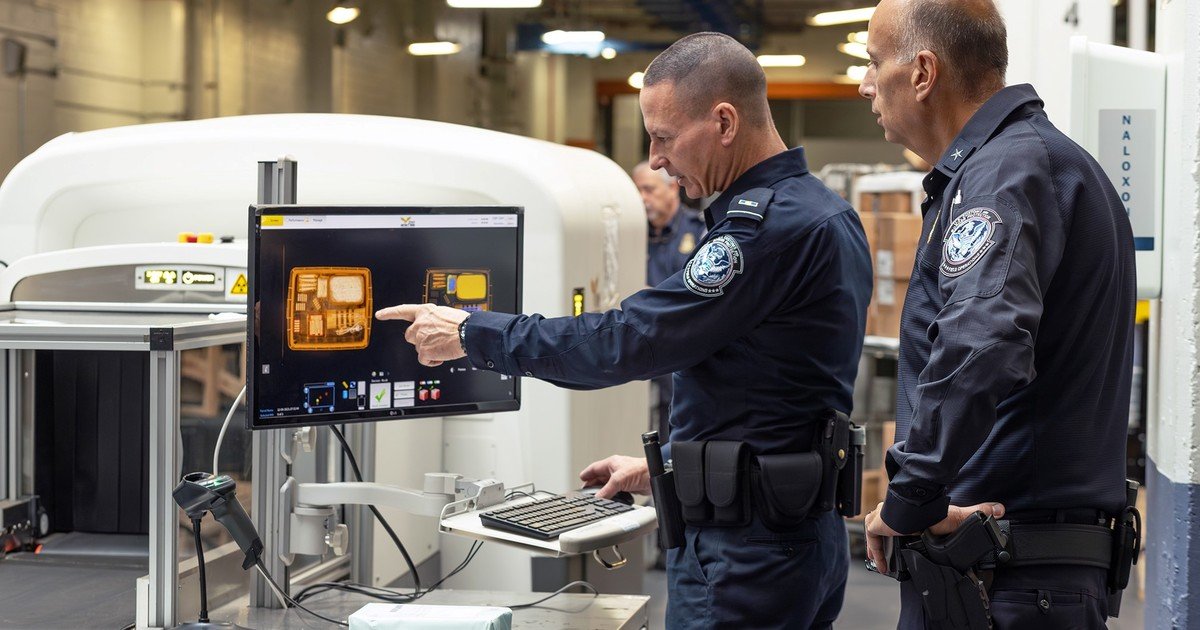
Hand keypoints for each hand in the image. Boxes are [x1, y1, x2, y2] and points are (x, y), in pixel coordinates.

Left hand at [375, 304, 468, 366]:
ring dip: (428, 350)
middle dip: (418, 340)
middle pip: (409, 335)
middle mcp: (420, 323)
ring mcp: (420, 337)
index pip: (403, 311)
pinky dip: (432, 360)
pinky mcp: (424, 351)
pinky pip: (424, 360)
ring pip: (418, 349)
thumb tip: (434, 329)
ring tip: (444, 347)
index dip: (390, 313)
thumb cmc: (463, 324)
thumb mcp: (446, 314)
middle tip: (433, 342)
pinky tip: (442, 355)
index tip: (380, 314)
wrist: (469, 333)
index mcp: (425, 311)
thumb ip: (434, 320)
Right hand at [579, 455, 651, 498]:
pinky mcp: (629, 485)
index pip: (595, 468)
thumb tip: (597, 498)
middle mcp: (616, 469)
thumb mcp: (619, 480)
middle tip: (586, 490)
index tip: (581, 478)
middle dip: (593, 483)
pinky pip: (616, 489)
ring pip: (608, 484)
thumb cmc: (640, 470)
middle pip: (600, 476)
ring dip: (602, 489)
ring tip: (596, 496)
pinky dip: (611, 494)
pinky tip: (610, 498)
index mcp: (611, 463)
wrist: (655, 476)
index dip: (587, 473)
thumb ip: (606, 490)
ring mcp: (622, 477)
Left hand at [864, 501, 1004, 575]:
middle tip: (892, 560)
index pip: (903, 522)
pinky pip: (872, 537)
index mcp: (912, 512)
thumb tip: (1000, 509)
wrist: (919, 509)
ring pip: (877, 532)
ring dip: (879, 547)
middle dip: (887, 541)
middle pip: (886, 526)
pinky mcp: (877, 523)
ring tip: (884, 564)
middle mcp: (896, 513)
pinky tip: (882, 566)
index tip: (905, 546)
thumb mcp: (957, 516)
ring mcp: (884, 517)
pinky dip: (876, 551)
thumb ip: (978, 512)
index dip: (902, 533)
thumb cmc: (936, 512)